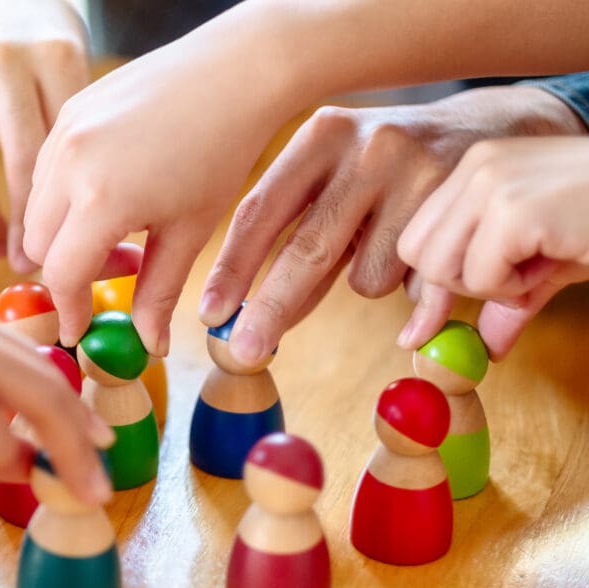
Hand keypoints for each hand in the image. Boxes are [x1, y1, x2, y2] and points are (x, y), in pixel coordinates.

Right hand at [23, 15, 302, 354]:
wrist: (230, 73)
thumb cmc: (220, 152)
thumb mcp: (190, 232)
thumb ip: (158, 293)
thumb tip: (149, 346)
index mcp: (102, 198)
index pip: (62, 274)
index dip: (70, 309)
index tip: (82, 328)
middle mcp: (69, 162)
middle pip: (39, 246)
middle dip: (70, 269)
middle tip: (124, 265)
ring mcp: (64, 131)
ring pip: (36, 209)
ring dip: (65, 233)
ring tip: (122, 227)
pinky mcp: (67, 111)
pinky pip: (45, 171)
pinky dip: (65, 196)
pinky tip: (112, 190)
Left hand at [197, 86, 585, 365]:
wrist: (486, 127)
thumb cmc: (384, 164)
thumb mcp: (333, 172)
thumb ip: (293, 227)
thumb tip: (243, 311)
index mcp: (320, 136)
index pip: (261, 211)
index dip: (232, 269)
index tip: (209, 313)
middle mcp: (367, 148)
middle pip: (307, 250)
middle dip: (271, 310)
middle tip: (243, 350)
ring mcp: (418, 176)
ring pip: (366, 278)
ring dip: (367, 280)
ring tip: (389, 240)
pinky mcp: (462, 211)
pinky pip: (416, 286)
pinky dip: (413, 291)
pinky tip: (422, 264)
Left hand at [398, 136, 588, 359]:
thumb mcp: (549, 260)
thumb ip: (508, 296)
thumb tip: (484, 349)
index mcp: (478, 168)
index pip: (417, 236)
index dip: (427, 286)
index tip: (423, 329)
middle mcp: (477, 167)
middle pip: (417, 253)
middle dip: (458, 284)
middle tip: (515, 278)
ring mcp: (491, 182)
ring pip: (439, 267)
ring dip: (489, 285)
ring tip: (539, 263)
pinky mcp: (513, 208)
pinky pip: (480, 276)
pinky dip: (515, 286)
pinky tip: (554, 257)